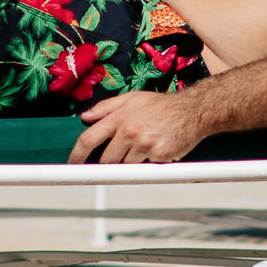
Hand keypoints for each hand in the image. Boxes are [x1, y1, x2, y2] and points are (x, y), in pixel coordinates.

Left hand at [68, 88, 213, 163]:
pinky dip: (149, 162)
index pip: (88, 139)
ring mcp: (144, 144)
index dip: (77, 155)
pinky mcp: (158, 155)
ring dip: (132, 161)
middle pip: (106, 159)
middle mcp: (129, 130)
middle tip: (123, 153)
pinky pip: (145, 168)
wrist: (193, 110)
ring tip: (146, 145)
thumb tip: (85, 117)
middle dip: (111, 161)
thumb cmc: (162, 105)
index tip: (73, 164)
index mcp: (119, 117)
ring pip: (126, 165)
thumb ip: (106, 108)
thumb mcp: (132, 99)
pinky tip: (158, 148)